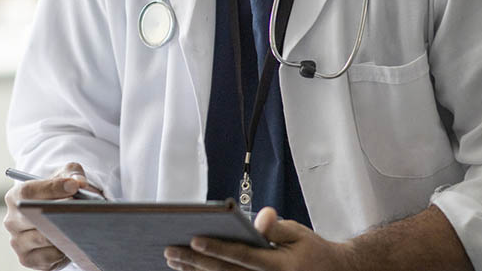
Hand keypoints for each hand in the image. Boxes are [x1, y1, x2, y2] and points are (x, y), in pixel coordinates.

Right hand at [3, 162, 102, 269]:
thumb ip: (73, 174)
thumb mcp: (66, 177)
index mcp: (15, 197)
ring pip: (41, 239)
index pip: (28, 192)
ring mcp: (18, 242)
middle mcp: (12, 220)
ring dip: (61, 233)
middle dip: (57, 212)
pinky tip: (72, 242)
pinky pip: (47, 258)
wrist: (56, 219)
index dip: (51, 188)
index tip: (73, 186)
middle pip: (31, 217)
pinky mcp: (27, 259)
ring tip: (80, 225)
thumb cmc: (60, 195)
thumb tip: (80, 183)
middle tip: (79, 207)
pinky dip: (61, 250)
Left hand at [163, 207, 356, 270]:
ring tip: (172, 260)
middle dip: (195, 261)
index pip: (242, 256)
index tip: (194, 239)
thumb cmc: (311, 250)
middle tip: (170, 250)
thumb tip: (262, 216)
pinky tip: (189, 269)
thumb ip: (276, 227)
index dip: (217, 248)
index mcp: (278, 266)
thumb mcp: (298, 234)